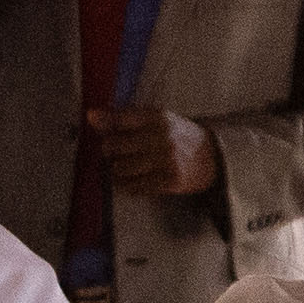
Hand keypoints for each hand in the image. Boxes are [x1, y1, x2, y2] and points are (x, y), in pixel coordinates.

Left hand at [88, 107, 221, 199]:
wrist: (212, 156)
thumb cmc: (177, 135)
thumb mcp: (157, 119)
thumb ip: (124, 117)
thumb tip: (90, 116)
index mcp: (158, 117)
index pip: (121, 118)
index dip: (103, 122)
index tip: (91, 121)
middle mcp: (161, 138)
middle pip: (114, 146)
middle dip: (109, 150)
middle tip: (113, 151)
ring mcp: (166, 161)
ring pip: (121, 169)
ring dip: (116, 170)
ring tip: (122, 166)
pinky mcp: (169, 181)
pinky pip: (134, 186)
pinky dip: (127, 185)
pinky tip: (131, 179)